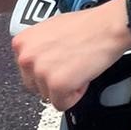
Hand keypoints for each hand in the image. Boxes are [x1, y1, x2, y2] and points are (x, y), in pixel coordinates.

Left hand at [12, 0, 130, 110]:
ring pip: (49, 96)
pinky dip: (75, 94)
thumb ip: (38, 47)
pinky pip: (62, 104)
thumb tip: (37, 61)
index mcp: (22, 42)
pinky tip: (83, 75)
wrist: (108, 26)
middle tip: (70, 64)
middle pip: (35, 86)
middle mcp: (26, 57)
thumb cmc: (87, 25)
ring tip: (78, 66)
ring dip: (65, 86)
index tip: (58, 61)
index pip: (26, 71)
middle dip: (54, 80)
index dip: (47, 68)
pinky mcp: (57, 85)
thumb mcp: (51, 29)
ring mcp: (41, 72)